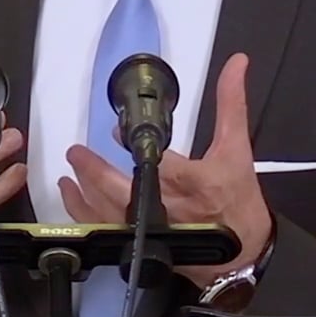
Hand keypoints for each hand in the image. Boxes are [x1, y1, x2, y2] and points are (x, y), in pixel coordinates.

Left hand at [59, 53, 273, 289]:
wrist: (244, 253)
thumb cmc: (239, 200)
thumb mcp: (238, 148)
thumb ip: (232, 103)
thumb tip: (236, 63)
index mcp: (196, 183)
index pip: (159, 161)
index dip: (132, 145)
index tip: (114, 131)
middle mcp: (172, 209)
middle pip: (125, 192)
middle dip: (96, 172)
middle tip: (76, 153)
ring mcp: (155, 231)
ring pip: (111, 213)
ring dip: (85, 192)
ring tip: (71, 170)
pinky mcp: (145, 245)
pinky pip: (108, 231)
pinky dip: (87, 215)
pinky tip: (74, 198)